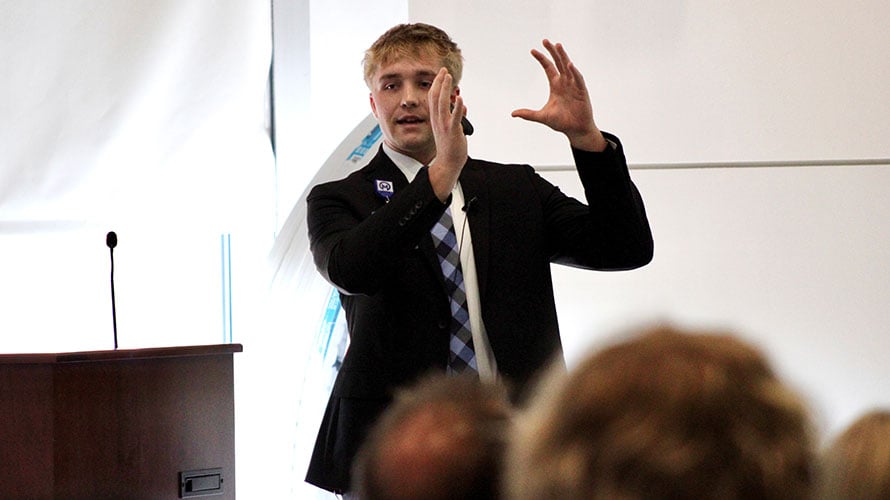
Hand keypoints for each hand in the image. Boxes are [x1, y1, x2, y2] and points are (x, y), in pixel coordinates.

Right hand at [428, 67, 467, 200]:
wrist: (447, 163)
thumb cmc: (450, 148)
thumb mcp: (452, 129)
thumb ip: (457, 117)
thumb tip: (463, 106)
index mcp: (436, 120)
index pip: (434, 98)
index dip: (437, 85)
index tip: (441, 74)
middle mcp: (438, 121)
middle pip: (436, 97)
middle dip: (439, 82)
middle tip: (443, 70)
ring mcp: (444, 126)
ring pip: (443, 104)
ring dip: (445, 90)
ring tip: (448, 78)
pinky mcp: (452, 132)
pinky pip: (455, 118)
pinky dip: (458, 108)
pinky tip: (461, 98)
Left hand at [511, 40, 606, 151]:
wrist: (576, 130)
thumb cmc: (561, 122)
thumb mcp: (542, 116)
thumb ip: (528, 114)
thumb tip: (513, 114)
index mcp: (556, 85)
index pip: (548, 67)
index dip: (541, 59)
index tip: (532, 50)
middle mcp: (565, 82)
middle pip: (558, 62)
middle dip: (552, 51)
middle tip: (545, 40)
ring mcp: (574, 85)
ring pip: (568, 67)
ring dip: (563, 56)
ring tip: (558, 45)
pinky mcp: (582, 91)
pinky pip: (578, 79)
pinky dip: (574, 72)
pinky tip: (569, 64)